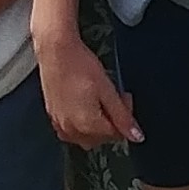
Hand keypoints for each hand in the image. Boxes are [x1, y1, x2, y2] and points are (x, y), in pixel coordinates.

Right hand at [39, 31, 139, 151]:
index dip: (125, 117)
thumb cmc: (79, 65)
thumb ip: (122, 116)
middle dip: (111, 121)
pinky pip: (70, 131)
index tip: (124, 99)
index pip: (116, 134)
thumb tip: (136, 136)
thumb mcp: (107, 89)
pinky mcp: (52, 116)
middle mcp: (71, 129)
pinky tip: (83, 105)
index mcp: (88, 124)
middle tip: (113, 97)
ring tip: (97, 101)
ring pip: (85, 138)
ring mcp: (60, 123)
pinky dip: (80, 124)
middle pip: (101, 138)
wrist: (56, 50)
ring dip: (96, 126)